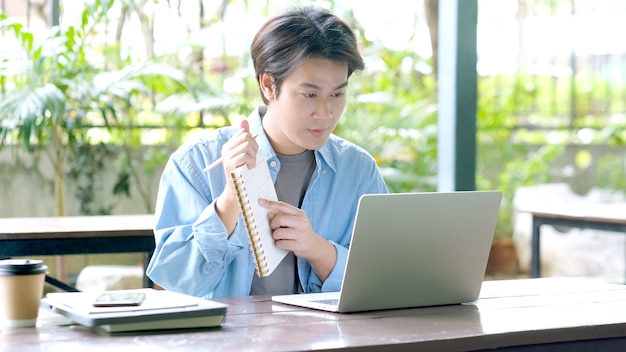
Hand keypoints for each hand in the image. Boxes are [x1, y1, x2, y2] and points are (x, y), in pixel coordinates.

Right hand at [216, 119, 258, 235]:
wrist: (238, 193)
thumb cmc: (244, 174)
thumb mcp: (246, 155)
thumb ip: (244, 138)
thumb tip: (244, 120)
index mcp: (229, 146)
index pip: (244, 133)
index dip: (253, 142)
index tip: (253, 153)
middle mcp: (225, 150)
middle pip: (246, 136)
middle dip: (255, 147)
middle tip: (254, 159)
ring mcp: (227, 157)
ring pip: (246, 144)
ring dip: (254, 155)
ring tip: (252, 164)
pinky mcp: (230, 165)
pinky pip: (245, 154)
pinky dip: (251, 160)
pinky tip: (250, 168)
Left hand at [258, 198, 336, 280]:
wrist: (314, 246)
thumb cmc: (301, 232)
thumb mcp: (295, 220)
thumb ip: (283, 215)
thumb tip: (269, 213)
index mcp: (300, 214)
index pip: (283, 206)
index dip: (270, 204)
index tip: (260, 202)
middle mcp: (302, 222)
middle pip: (279, 219)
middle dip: (273, 224)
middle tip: (275, 228)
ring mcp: (301, 234)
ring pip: (278, 233)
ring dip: (276, 236)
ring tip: (281, 237)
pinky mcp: (299, 245)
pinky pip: (281, 243)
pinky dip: (279, 244)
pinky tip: (285, 243)